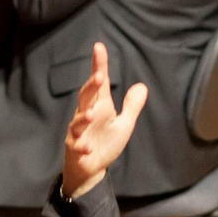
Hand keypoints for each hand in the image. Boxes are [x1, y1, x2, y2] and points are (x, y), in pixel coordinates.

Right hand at [61, 43, 147, 199]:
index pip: (98, 84)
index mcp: (99, 106)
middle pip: (86, 96)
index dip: (99, 65)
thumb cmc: (105, 143)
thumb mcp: (124, 124)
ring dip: (84, 117)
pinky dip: (81, 146)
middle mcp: (87, 115)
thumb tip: (142, 86)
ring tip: (93, 114)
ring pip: (78, 121)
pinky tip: (87, 148)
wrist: (91, 169)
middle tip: (100, 76)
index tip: (99, 47)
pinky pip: (77, 145)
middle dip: (91, 86)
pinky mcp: (75, 148)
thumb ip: (131, 106)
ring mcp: (78, 131)